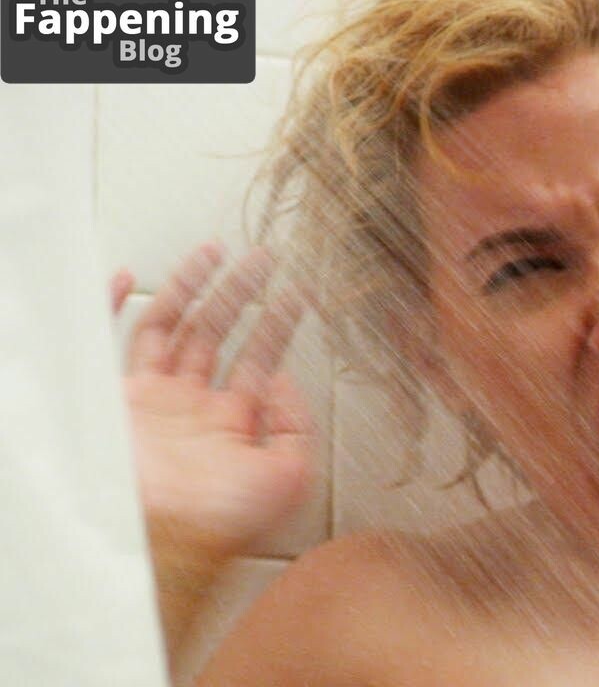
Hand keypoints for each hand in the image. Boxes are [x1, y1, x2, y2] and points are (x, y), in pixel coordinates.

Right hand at [111, 243, 313, 565]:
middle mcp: (192, 406)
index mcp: (231, 422)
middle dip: (240, 293)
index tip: (294, 290)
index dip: (277, 323)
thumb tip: (284, 379)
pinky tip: (129, 276)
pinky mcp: (115, 397)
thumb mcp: (288, 475)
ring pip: (172, 326)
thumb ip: (297, 426)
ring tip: (216, 251)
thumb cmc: (222, 522)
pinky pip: (110, 339)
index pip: (257, 358)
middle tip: (262, 257)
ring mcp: (152, 400)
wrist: (165, 538)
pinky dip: (112, 305)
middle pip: (217, 333)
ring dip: (192, 287)